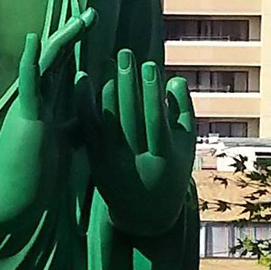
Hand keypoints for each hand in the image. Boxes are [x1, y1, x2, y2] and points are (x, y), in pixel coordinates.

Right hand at [0, 9, 96, 228]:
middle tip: (91, 11)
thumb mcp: (61, 147)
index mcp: (48, 107)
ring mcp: (30, 106)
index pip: (63, 69)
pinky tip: (33, 38)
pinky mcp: (23, 116)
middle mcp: (38, 101)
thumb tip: (90, 123)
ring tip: (79, 19)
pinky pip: (28, 83)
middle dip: (73, 35)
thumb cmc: (34, 175)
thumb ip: (72, 131)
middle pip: (57, 60)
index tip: (92, 26)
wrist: (11, 198)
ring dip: (62, 40)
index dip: (76, 47)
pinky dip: (30, 60)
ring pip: (46, 65)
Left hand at [81, 51, 195, 235]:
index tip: (149, 64)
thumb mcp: (186, 147)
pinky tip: (85, 84)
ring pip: (109, 123)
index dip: (152, 92)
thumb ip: (184, 113)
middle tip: (124, 53)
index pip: (156, 119)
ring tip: (110, 64)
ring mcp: (114, 163)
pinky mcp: (96, 162)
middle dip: (128, 84)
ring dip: (109, 91)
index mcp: (164, 158)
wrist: (145, 216)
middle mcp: (138, 162)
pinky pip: (90, 131)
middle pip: (130, 117)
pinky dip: (87, 106)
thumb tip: (175, 78)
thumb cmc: (171, 173)